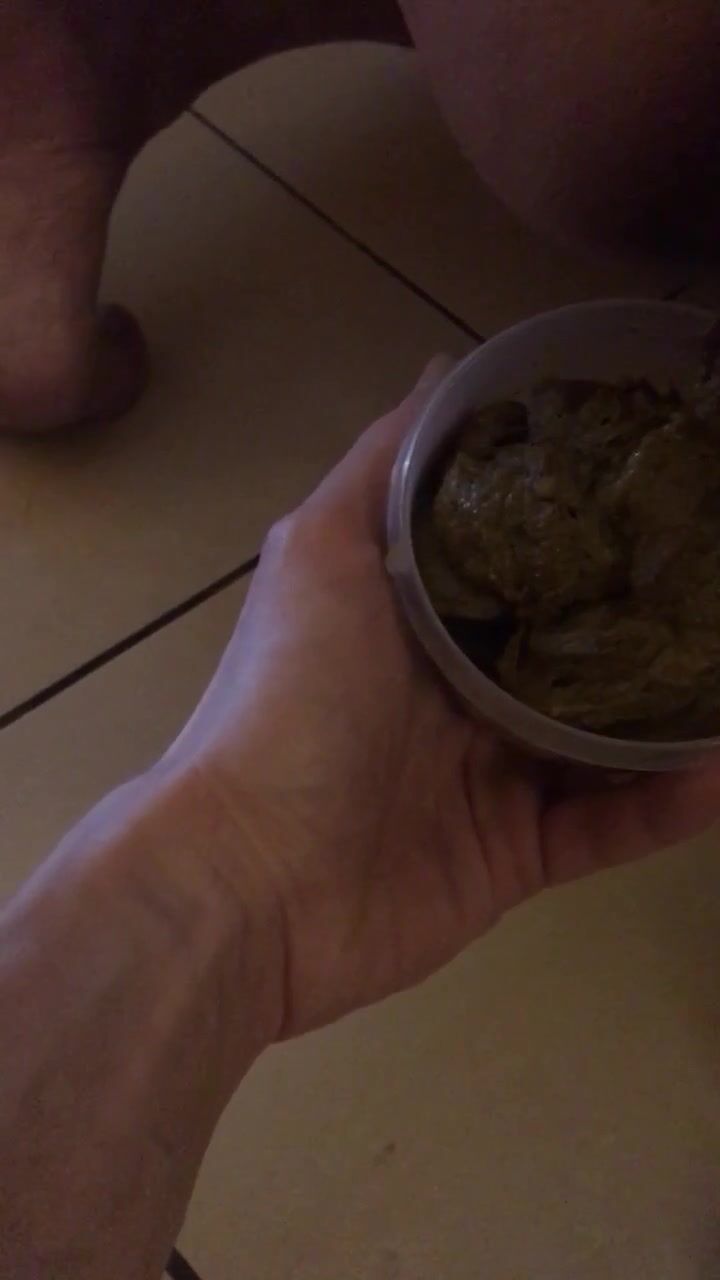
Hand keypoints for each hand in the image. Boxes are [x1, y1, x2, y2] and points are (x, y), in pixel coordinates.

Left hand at [166, 358, 719, 1037]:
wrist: (252, 876)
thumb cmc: (289, 698)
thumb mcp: (322, 553)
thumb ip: (383, 468)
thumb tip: (444, 368)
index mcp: (411, 620)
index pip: (512, 562)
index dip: (578, 528)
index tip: (650, 491)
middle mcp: (451, 693)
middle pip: (565, 652)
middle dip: (639, 623)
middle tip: (712, 582)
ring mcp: (485, 777)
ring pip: (598, 742)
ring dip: (666, 716)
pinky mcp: (511, 856)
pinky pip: (604, 829)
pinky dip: (664, 807)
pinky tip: (718, 772)